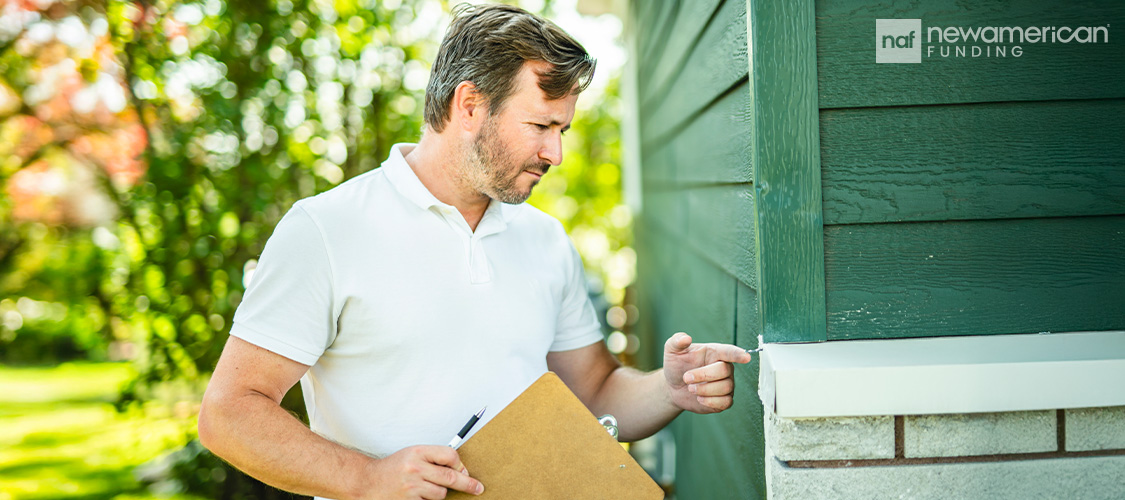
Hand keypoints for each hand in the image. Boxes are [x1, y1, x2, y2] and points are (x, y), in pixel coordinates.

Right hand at [357, 445, 483, 499]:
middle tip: (478, 488)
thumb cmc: (393, 468)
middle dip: (468, 484)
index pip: (449, 455)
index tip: (464, 471)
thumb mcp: (412, 454)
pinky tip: (419, 495)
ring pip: (441, 493)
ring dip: (440, 493)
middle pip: (451, 477)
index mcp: (418, 452)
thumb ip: (433, 458)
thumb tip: (460, 470)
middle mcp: (415, 468)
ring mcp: (412, 486)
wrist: (368, 481)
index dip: (460, 464)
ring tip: (425, 488)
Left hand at [662, 332, 752, 413]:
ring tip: (690, 388)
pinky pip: (726, 402)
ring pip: (725, 387)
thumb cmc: (676, 365)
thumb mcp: (672, 351)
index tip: (746, 357)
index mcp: (714, 352)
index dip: (738, 354)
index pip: (730, 352)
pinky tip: (699, 398)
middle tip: (686, 378)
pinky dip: (710, 401)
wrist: (673, 387)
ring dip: (704, 389)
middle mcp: (724, 367)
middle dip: (703, 375)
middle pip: (725, 370)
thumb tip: (686, 338)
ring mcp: (726, 384)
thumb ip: (676, 341)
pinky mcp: (724, 400)